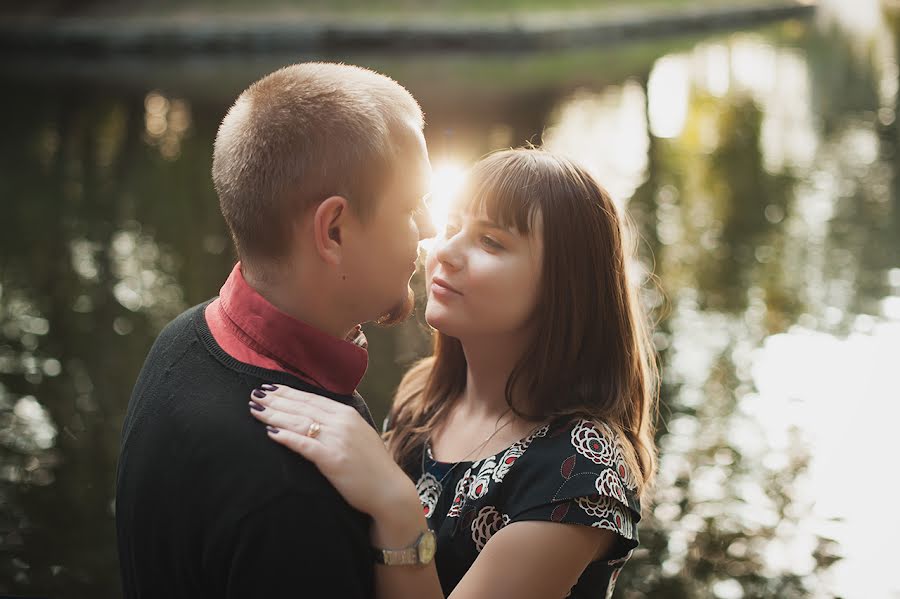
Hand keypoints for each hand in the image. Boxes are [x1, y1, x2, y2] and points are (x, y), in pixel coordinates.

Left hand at [248, 384, 418, 520]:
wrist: (389, 490)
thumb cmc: (373, 467)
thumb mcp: (359, 435)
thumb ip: (340, 424)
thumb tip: (318, 417)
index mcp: (348, 414)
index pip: (311, 399)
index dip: (288, 393)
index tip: (269, 387)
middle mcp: (342, 422)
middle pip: (302, 407)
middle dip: (276, 400)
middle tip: (254, 395)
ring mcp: (337, 440)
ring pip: (299, 422)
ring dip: (275, 415)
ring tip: (256, 410)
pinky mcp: (333, 459)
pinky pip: (304, 445)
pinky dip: (287, 438)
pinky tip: (271, 433)